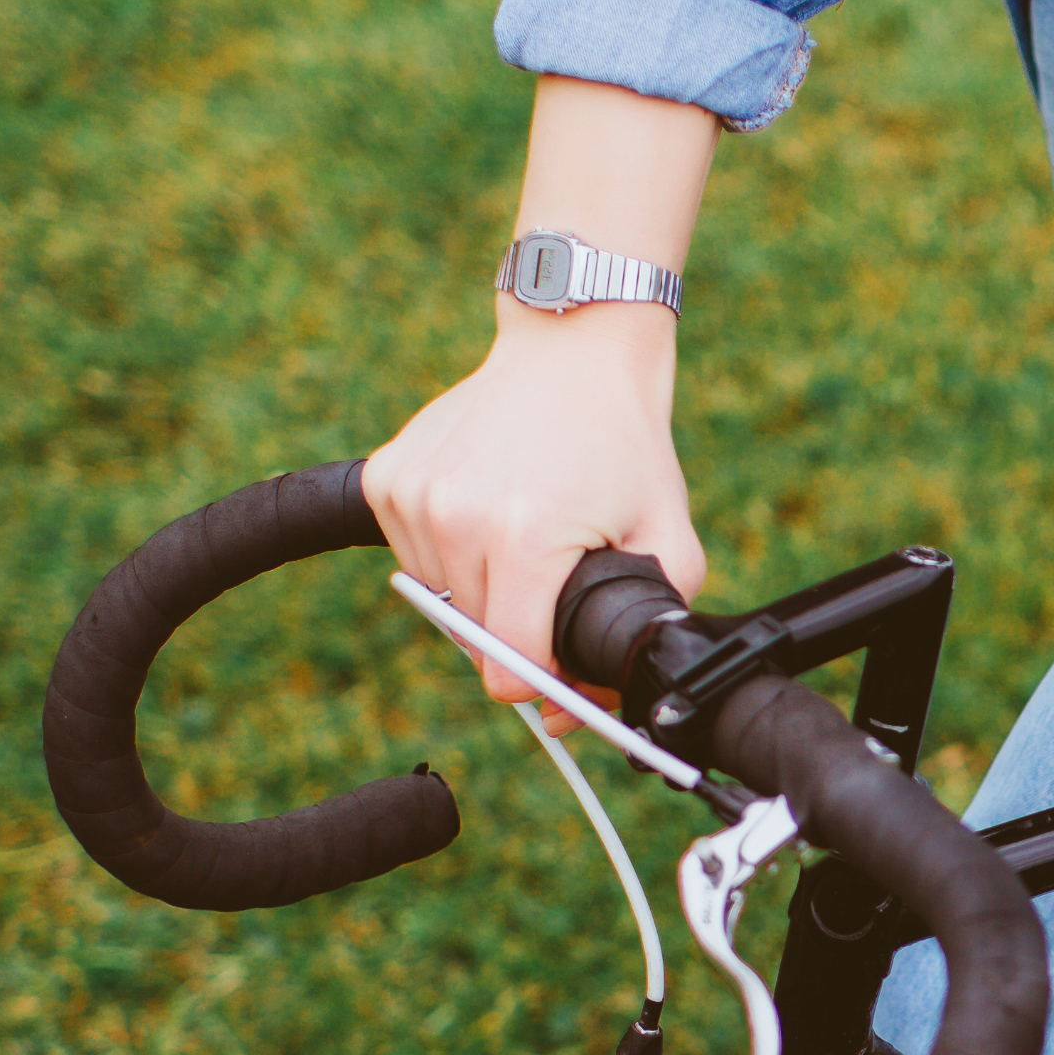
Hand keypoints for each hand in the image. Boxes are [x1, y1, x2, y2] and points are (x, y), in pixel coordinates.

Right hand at [365, 306, 703, 729]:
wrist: (574, 349)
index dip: (542, 679)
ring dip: (481, 590)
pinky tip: (487, 510)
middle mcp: (455, 516)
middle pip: (476, 638)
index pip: (508, 665)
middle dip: (517, 631)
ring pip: (441, 601)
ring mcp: (411, 494)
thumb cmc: (623, 443)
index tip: (561, 662)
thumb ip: (646, 627)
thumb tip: (594, 705)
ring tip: (523, 533)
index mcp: (523, 537)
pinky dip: (448, 553)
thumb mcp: (668, 537)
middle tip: (554, 577)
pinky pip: (413, 558)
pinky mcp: (385, 479)